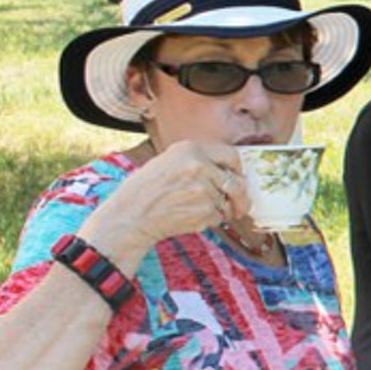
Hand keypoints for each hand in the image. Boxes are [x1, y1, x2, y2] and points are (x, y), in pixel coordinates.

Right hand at [86, 141, 244, 258]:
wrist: (129, 216)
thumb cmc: (145, 190)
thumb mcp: (167, 162)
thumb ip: (197, 161)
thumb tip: (230, 170)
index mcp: (190, 149)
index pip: (232, 155)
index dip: (238, 169)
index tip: (239, 177)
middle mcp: (199, 165)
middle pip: (237, 182)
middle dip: (240, 196)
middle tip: (239, 205)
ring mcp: (204, 189)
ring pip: (229, 202)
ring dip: (222, 209)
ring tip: (200, 211)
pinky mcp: (205, 210)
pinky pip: (220, 216)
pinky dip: (211, 220)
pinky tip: (191, 217)